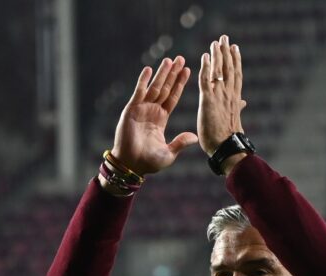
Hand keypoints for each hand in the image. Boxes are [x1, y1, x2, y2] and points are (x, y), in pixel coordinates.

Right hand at [109, 56, 197, 176]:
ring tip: (169, 60)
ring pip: (154, 87)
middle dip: (173, 74)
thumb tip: (194, 137)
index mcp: (161, 119)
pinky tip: (148, 69)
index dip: (180, 84)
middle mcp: (152, 111)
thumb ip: (180, 143)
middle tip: (181, 59)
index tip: (187, 71)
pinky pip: (139, 92)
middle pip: (165, 88)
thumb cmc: (148, 163)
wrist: (131, 165)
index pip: (173, 98)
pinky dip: (143, 80)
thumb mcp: (169, 154)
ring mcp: (141, 109)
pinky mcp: (131, 110)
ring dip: (161, 74)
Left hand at [197, 35, 247, 158]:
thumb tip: (243, 102)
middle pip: (228, 68)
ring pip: (219, 71)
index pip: (235, 75)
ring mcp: (219, 97)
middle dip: (227, 52)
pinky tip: (205, 56)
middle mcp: (228, 94)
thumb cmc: (229, 138)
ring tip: (216, 41)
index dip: (235, 60)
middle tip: (225, 38)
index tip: (234, 48)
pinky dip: (206, 68)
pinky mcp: (208, 101)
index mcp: (234, 98)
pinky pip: (206, 81)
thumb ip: (238, 107)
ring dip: (218, 55)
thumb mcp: (234, 118)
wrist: (226, 149)